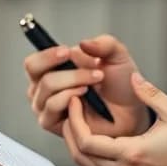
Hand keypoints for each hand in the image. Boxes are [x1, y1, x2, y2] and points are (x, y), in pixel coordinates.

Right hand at [24, 34, 148, 137]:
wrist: (131, 111)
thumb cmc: (121, 86)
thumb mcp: (117, 56)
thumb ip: (103, 44)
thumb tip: (83, 43)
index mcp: (53, 69)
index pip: (34, 60)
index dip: (47, 54)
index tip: (66, 52)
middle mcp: (44, 87)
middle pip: (35, 71)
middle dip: (66, 68)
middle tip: (91, 68)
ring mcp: (46, 105)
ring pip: (46, 86)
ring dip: (72, 81)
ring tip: (94, 82)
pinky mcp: (51, 122)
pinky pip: (51, 105)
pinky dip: (68, 97)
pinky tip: (85, 95)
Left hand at [61, 72, 166, 165]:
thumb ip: (150, 93)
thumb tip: (132, 77)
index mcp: (132, 155)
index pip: (86, 142)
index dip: (75, 120)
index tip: (74, 100)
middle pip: (79, 155)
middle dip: (70, 130)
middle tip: (70, 107)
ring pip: (86, 165)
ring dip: (77, 142)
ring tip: (77, 118)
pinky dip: (89, 154)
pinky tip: (92, 134)